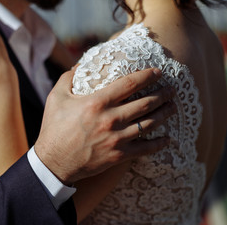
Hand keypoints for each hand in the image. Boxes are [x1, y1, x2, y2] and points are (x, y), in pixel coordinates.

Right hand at [34, 68, 175, 184]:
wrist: (53, 162)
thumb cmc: (54, 128)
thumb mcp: (56, 98)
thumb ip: (68, 78)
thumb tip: (78, 64)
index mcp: (97, 102)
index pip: (129, 84)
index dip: (147, 76)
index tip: (158, 72)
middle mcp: (110, 119)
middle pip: (145, 103)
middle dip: (162, 94)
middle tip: (172, 89)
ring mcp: (116, 138)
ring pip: (149, 124)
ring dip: (165, 114)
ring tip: (173, 107)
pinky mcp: (118, 155)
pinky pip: (145, 149)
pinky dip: (159, 143)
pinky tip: (168, 139)